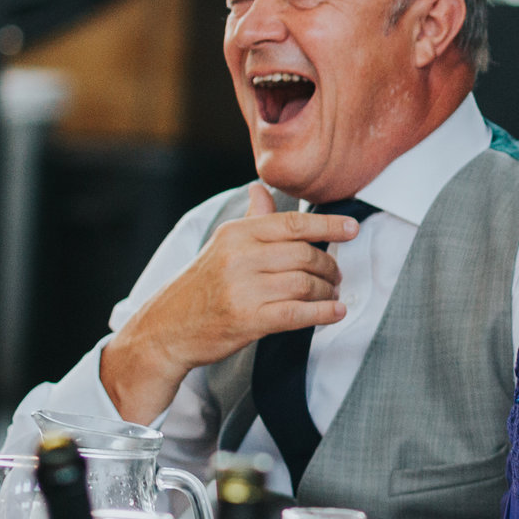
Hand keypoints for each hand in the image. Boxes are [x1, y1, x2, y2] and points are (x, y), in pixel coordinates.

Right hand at [100, 184, 355, 421]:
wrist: (166, 328)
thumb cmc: (201, 286)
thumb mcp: (222, 246)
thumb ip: (251, 220)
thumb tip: (262, 190)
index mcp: (236, 234)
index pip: (292, 223)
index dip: (328, 225)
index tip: (352, 228)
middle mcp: (239, 257)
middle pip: (304, 255)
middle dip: (328, 266)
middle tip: (335, 275)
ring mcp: (243, 289)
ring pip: (305, 284)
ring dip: (326, 291)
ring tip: (331, 295)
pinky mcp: (248, 320)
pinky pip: (297, 314)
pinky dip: (322, 313)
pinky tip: (335, 312)